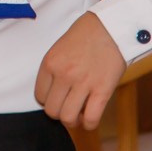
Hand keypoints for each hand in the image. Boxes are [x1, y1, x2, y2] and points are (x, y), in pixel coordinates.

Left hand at [33, 12, 124, 130]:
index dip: (48, 100)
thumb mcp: (60, 48)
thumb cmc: (87, 35)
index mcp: (50, 63)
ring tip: (79, 114)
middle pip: (52, 110)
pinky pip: (91, 118)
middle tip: (68, 107)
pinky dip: (89, 124)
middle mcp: (64, 75)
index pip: (39, 96)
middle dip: (59, 112)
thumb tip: (54, 94)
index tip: (57, 97)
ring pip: (68, 118)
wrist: (112, 26)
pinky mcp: (102, 90)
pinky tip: (90, 118)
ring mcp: (83, 83)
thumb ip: (55, 70)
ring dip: (72, 121)